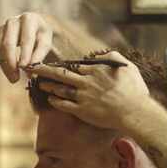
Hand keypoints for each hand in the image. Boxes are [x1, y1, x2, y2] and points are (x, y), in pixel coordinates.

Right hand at [0, 12, 53, 82]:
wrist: (33, 27)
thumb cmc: (40, 36)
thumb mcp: (45, 43)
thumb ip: (39, 54)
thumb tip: (31, 67)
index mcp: (29, 19)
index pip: (26, 38)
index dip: (25, 54)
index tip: (24, 67)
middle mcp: (13, 21)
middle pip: (8, 44)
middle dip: (11, 62)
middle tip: (16, 79)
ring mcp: (2, 27)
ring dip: (4, 66)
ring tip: (14, 79)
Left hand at [24, 51, 150, 130]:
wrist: (134, 112)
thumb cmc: (134, 91)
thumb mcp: (128, 67)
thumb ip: (114, 57)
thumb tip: (99, 55)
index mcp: (95, 71)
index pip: (73, 65)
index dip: (60, 63)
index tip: (52, 62)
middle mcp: (86, 82)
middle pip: (61, 74)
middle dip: (44, 70)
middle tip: (32, 67)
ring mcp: (83, 97)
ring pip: (60, 89)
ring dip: (48, 85)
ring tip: (39, 83)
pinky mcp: (83, 111)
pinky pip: (65, 105)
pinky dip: (56, 101)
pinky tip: (50, 99)